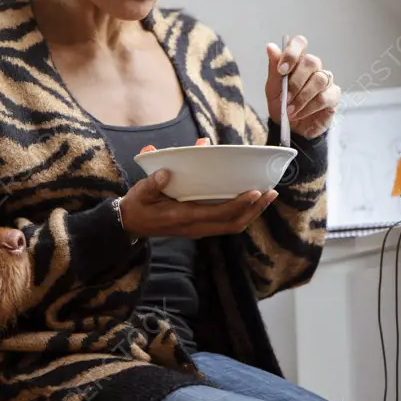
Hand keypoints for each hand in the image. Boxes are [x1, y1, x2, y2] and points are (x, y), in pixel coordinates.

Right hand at [119, 169, 278, 239]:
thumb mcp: (140, 192)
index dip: (239, 204)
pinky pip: (226, 224)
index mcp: (183, 217)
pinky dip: (241, 213)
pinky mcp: (200, 226)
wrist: (130, 224)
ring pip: (232, 226)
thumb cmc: (138, 205)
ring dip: (251, 213)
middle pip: (233, 224)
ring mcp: (199, 229)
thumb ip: (153, 182)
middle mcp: (195, 227)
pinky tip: (250, 200)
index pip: (218, 214)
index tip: (255, 192)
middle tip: (271, 193)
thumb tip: (166, 171)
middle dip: (254, 210)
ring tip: (267, 196)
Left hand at [264, 35, 340, 138]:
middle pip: (312, 61)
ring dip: (302, 97)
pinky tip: (300, 114)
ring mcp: (326, 81)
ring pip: (319, 80)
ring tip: (290, 110)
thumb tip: (271, 47)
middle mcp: (314, 68)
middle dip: (296, 82)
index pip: (300, 43)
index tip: (282, 69)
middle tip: (286, 98)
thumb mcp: (272, 89)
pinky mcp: (333, 96)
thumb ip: (274, 68)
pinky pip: (324, 97)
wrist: (291, 129)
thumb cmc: (282, 105)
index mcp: (298, 61)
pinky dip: (309, 107)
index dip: (292, 53)